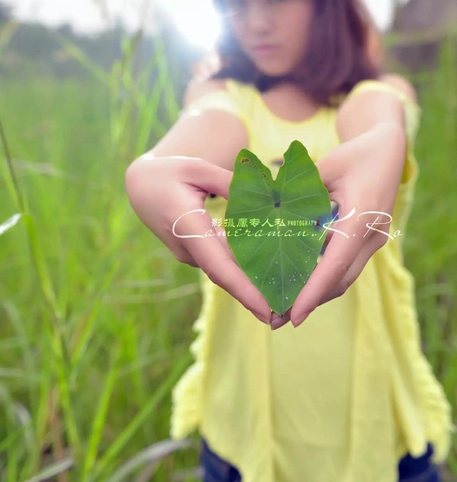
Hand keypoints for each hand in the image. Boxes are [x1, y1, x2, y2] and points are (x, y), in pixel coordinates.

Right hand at [125, 155, 279, 326]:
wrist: (141, 186)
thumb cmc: (169, 173)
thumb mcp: (199, 168)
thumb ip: (229, 182)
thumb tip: (262, 195)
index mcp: (188, 228)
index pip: (219, 266)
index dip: (244, 290)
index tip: (267, 310)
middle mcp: (189, 248)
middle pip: (227, 277)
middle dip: (257, 297)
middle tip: (289, 313)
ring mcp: (190, 254)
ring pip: (226, 271)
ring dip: (254, 284)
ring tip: (286, 296)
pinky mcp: (195, 253)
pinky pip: (222, 263)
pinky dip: (245, 269)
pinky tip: (270, 273)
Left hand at [272, 121, 407, 328]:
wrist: (389, 151)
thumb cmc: (355, 154)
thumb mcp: (326, 165)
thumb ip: (300, 190)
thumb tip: (265, 210)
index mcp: (363, 215)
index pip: (336, 262)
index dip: (313, 291)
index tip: (294, 314)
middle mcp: (372, 234)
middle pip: (340, 279)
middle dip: (309, 302)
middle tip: (274, 320)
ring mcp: (373, 240)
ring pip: (343, 277)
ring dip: (315, 294)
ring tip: (281, 310)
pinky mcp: (368, 242)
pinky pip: (344, 266)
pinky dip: (321, 277)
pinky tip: (297, 285)